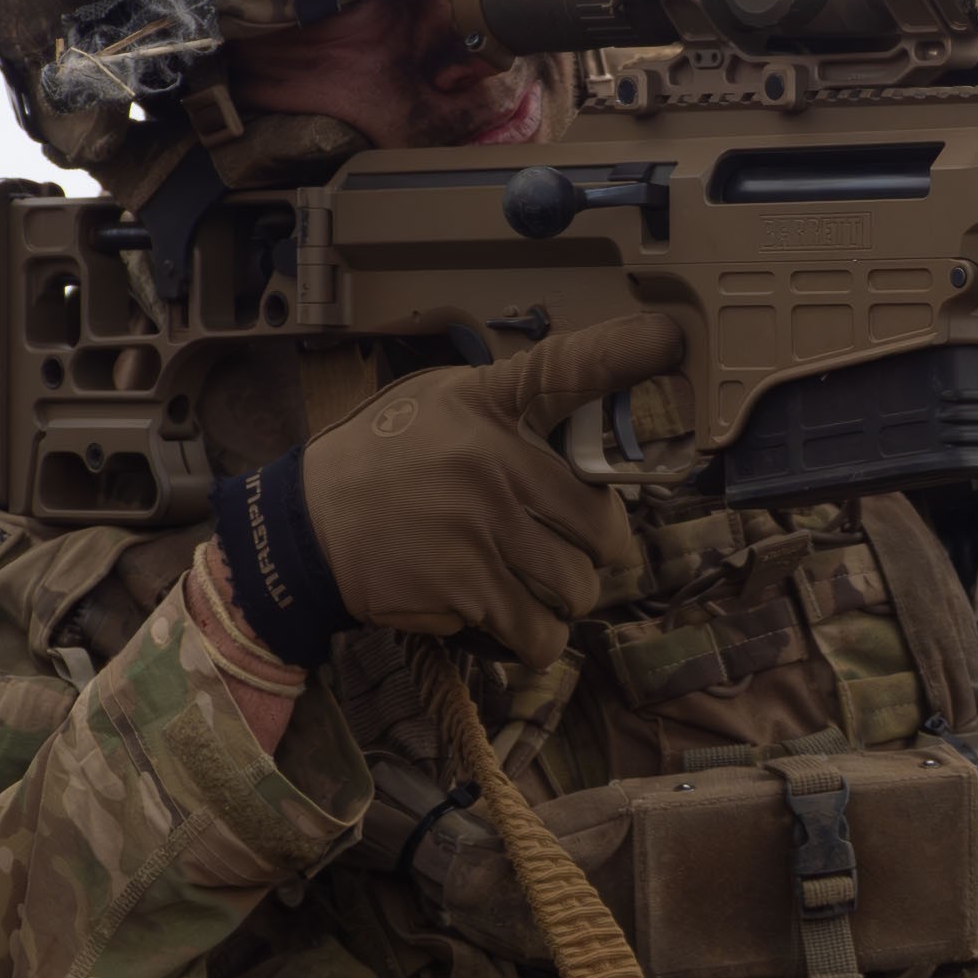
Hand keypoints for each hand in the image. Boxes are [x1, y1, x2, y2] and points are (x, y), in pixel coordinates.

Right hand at [246, 311, 693, 660]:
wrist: (306, 528)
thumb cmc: (384, 461)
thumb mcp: (441, 402)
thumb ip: (514, 408)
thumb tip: (594, 433)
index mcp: (489, 405)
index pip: (569, 367)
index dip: (627, 351)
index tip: (671, 337)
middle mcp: (492, 461)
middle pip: (604, 528)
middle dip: (596, 552)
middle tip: (566, 548)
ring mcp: (480, 528)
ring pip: (577, 589)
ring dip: (564, 600)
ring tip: (533, 586)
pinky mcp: (463, 588)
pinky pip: (537, 633)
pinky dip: (534, 640)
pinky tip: (512, 621)